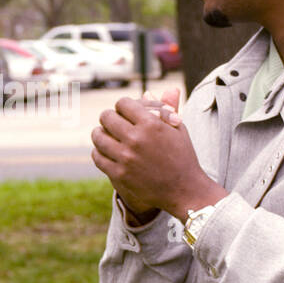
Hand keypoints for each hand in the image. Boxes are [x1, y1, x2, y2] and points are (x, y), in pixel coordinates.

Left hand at [92, 93, 225, 221]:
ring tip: (103, 134)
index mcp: (151, 124)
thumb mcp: (178, 129)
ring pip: (98, 136)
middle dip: (109, 117)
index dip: (123, 106)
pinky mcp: (119, 175)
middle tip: (111, 121)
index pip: (123, 103)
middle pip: (107, 117)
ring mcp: (126, 158)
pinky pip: (98, 157)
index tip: (124, 111)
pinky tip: (104, 151)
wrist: (185, 190)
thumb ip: (162, 108)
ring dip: (99, 133)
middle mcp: (136, 139)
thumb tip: (147, 91)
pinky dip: (99, 152)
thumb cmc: (183, 156)